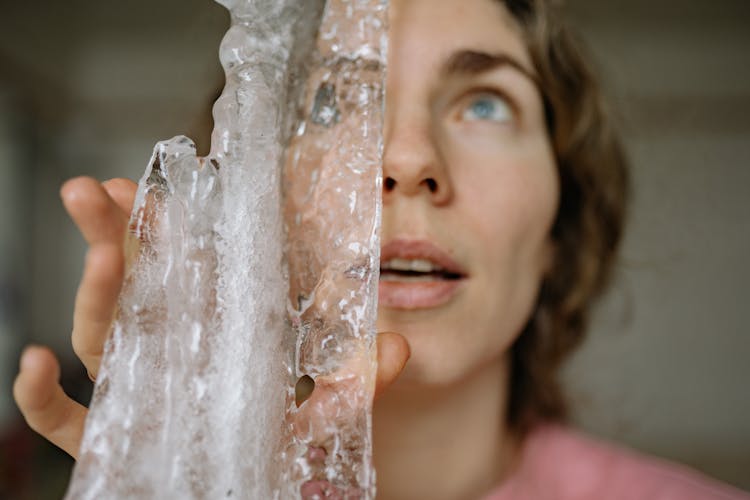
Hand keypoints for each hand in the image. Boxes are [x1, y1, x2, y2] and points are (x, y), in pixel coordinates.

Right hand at [13, 176, 410, 459]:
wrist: (255, 494)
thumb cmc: (278, 446)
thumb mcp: (325, 410)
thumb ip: (357, 381)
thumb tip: (400, 346)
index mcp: (210, 333)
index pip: (184, 271)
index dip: (165, 227)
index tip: (152, 184)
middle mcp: (166, 355)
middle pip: (131, 288)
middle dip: (112, 235)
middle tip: (95, 191)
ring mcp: (136, 396)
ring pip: (99, 337)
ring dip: (89, 291)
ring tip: (98, 254)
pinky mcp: (113, 443)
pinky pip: (66, 422)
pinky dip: (39, 398)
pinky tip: (32, 362)